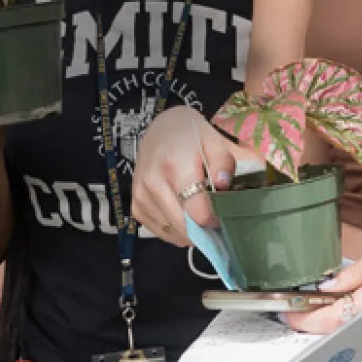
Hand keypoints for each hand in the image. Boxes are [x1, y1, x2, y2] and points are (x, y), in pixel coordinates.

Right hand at [133, 105, 237, 246]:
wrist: (161, 128)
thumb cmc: (191, 136)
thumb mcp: (214, 141)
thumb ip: (224, 163)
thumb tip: (223, 185)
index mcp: (176, 166)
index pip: (197, 211)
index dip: (215, 219)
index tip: (224, 215)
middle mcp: (154, 184)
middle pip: (183, 226)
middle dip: (204, 230)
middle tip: (217, 221)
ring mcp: (142, 197)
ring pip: (171, 232)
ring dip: (190, 232)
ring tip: (202, 216)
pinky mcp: (136, 206)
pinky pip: (159, 231)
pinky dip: (175, 230)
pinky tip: (185, 217)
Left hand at [286, 218, 361, 334]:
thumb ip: (361, 270)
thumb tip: (328, 285)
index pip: (333, 318)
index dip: (305, 318)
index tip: (287, 310)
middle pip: (345, 331)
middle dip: (319, 323)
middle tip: (301, 309)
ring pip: (361, 331)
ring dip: (338, 323)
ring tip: (324, 307)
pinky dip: (359, 321)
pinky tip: (353, 309)